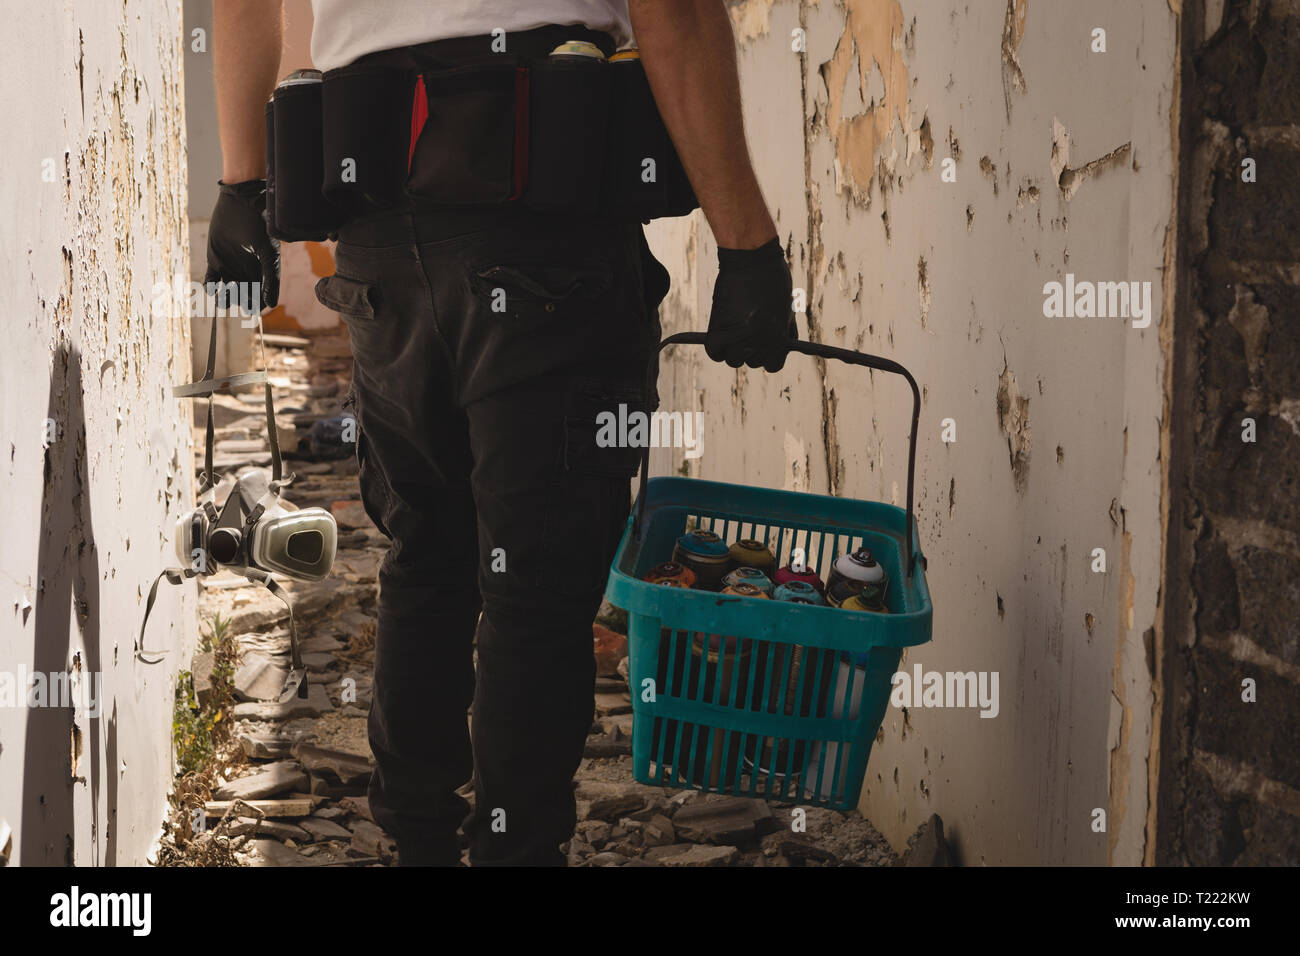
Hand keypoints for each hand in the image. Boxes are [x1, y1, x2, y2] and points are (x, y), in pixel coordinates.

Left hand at [205, 179, 279, 311]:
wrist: (242, 204)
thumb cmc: (261, 226)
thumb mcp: (269, 254)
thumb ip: (270, 279)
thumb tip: (270, 305)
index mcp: (262, 276)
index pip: (259, 301)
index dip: (257, 305)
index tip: (254, 298)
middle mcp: (246, 275)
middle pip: (242, 301)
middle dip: (240, 301)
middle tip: (240, 286)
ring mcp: (230, 269)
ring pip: (225, 296)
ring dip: (225, 299)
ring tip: (227, 286)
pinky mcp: (214, 261)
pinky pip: (211, 282)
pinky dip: (211, 288)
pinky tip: (216, 285)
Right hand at [705, 237, 796, 371]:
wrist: (752, 258)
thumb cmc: (773, 278)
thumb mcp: (788, 308)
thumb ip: (787, 332)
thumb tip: (784, 350)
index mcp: (779, 338)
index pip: (773, 365)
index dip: (768, 357)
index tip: (763, 346)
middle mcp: (760, 341)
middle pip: (752, 363)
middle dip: (750, 350)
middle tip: (747, 330)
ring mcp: (739, 335)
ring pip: (733, 360)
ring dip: (732, 350)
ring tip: (734, 331)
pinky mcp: (720, 327)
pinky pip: (715, 352)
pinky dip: (716, 347)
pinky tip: (720, 336)